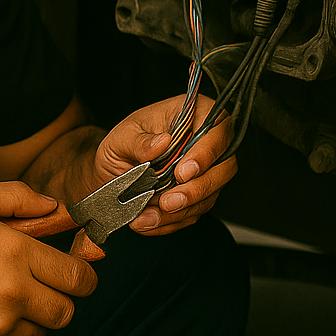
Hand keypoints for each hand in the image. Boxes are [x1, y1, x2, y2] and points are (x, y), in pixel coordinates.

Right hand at [0, 182, 97, 335]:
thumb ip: (17, 197)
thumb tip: (55, 208)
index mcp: (14, 252)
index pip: (77, 276)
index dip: (82, 275)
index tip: (74, 274)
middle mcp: (12, 292)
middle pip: (65, 312)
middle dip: (57, 299)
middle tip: (35, 288)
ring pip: (40, 335)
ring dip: (29, 321)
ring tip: (0, 301)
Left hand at [94, 94, 237, 235]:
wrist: (112, 168)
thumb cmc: (122, 143)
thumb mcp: (122, 136)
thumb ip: (140, 141)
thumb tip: (162, 143)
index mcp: (194, 114)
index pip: (217, 129)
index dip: (205, 153)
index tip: (183, 172)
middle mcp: (206, 143)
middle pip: (223, 167)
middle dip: (196, 190)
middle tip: (169, 201)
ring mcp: (206, 172)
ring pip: (211, 194)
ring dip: (182, 210)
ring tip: (152, 215)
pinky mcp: (200, 196)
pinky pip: (195, 212)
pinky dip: (172, 221)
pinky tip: (149, 221)